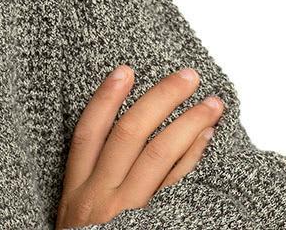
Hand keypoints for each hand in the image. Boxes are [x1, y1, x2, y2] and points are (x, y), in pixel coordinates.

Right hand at [55, 65, 224, 227]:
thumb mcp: (74, 218)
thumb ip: (91, 182)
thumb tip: (115, 139)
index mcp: (75, 192)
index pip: (87, 133)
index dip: (105, 99)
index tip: (125, 70)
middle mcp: (99, 198)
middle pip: (129, 135)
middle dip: (159, 99)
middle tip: (186, 76)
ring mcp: (128, 214)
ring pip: (157, 154)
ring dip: (187, 122)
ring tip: (210, 102)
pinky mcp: (153, 227)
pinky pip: (176, 184)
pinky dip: (192, 156)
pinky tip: (206, 136)